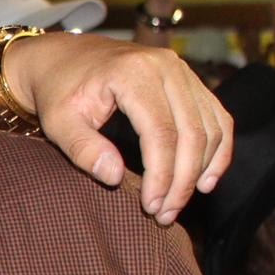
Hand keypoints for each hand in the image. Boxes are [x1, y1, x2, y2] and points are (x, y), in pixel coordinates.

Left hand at [4, 31, 232, 224]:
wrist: (62, 59)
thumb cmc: (58, 91)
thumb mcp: (58, 121)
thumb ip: (82, 148)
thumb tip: (115, 177)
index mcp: (133, 72)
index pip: (161, 132)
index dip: (161, 174)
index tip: (151, 206)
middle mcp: (166, 66)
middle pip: (191, 132)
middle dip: (182, 179)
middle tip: (165, 214)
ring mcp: (182, 70)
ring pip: (210, 127)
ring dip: (201, 170)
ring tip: (178, 204)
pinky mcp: (190, 80)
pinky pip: (217, 117)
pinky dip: (217, 150)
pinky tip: (205, 180)